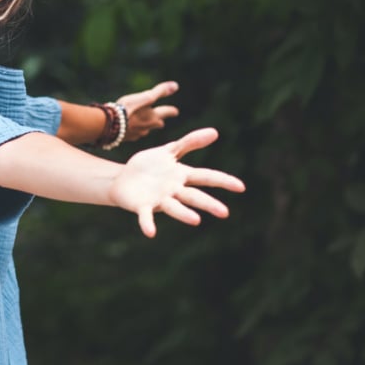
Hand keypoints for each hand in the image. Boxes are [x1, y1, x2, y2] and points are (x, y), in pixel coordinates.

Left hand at [108, 127, 244, 237]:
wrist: (123, 178)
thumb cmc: (150, 166)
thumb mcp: (169, 150)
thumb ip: (190, 142)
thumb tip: (215, 132)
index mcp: (182, 176)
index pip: (206, 177)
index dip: (223, 181)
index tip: (241, 187)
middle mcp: (173, 190)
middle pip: (194, 196)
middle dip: (208, 204)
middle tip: (224, 212)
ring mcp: (158, 199)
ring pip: (174, 207)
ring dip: (184, 214)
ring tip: (196, 220)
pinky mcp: (142, 206)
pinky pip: (146, 216)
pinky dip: (148, 224)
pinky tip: (151, 232)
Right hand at [114, 81, 179, 142]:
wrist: (109, 125)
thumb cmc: (128, 109)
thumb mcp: (145, 97)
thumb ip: (160, 92)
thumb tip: (175, 85)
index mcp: (153, 117)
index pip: (166, 113)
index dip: (171, 111)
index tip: (175, 111)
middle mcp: (147, 128)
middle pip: (156, 124)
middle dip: (158, 121)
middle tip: (161, 120)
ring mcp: (136, 134)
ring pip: (144, 130)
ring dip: (145, 126)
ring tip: (143, 123)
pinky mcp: (125, 138)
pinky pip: (132, 134)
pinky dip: (132, 129)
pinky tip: (127, 128)